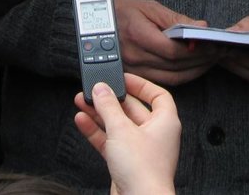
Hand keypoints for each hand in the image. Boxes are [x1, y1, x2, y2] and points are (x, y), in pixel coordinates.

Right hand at [73, 74, 179, 194]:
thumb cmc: (143, 170)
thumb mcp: (121, 129)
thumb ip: (108, 107)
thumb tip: (101, 89)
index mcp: (165, 122)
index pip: (157, 95)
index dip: (140, 84)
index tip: (123, 78)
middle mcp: (155, 135)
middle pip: (133, 109)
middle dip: (111, 100)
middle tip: (94, 91)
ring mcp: (140, 150)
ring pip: (118, 126)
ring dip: (100, 114)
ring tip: (82, 102)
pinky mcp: (126, 163)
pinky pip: (111, 141)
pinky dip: (97, 132)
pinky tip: (83, 122)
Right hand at [112, 0, 218, 85]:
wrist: (93, 26)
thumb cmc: (122, 12)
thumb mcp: (149, 8)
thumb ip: (176, 19)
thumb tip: (201, 26)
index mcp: (139, 36)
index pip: (174, 51)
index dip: (197, 50)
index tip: (214, 45)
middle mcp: (136, 58)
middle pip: (176, 66)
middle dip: (202, 61)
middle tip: (220, 53)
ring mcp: (135, 70)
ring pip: (173, 78)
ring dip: (195, 71)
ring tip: (210, 61)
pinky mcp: (136, 77)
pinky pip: (164, 81)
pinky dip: (182, 77)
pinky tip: (193, 69)